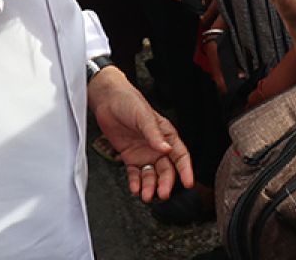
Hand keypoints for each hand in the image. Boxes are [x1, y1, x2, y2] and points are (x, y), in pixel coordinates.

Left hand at [90, 67, 192, 201]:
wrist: (107, 100)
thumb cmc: (129, 101)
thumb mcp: (143, 116)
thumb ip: (154, 134)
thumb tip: (166, 149)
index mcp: (166, 135)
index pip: (180, 155)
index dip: (185, 169)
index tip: (188, 182)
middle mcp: (157, 147)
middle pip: (166, 169)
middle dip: (165, 183)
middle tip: (162, 193)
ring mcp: (144, 153)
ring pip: (151, 175)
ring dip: (150, 186)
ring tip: (146, 195)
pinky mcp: (130, 157)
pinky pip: (135, 174)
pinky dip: (135, 183)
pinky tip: (135, 189)